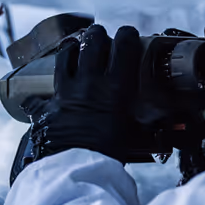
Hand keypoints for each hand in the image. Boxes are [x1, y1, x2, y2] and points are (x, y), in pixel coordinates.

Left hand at [27, 24, 141, 164]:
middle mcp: (90, 82)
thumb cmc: (109, 155)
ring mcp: (66, 92)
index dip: (127, 35)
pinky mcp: (47, 107)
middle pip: (92, 42)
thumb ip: (146, 123)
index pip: (124, 47)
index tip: (128, 34)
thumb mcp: (134, 135)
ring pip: (65, 56)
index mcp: (116, 87)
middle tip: (100, 37)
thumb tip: (166, 124)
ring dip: (71, 49)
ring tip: (74, 49)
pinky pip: (38, 97)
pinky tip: (38, 97)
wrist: (78, 169)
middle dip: (97, 35)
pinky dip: (37, 96)